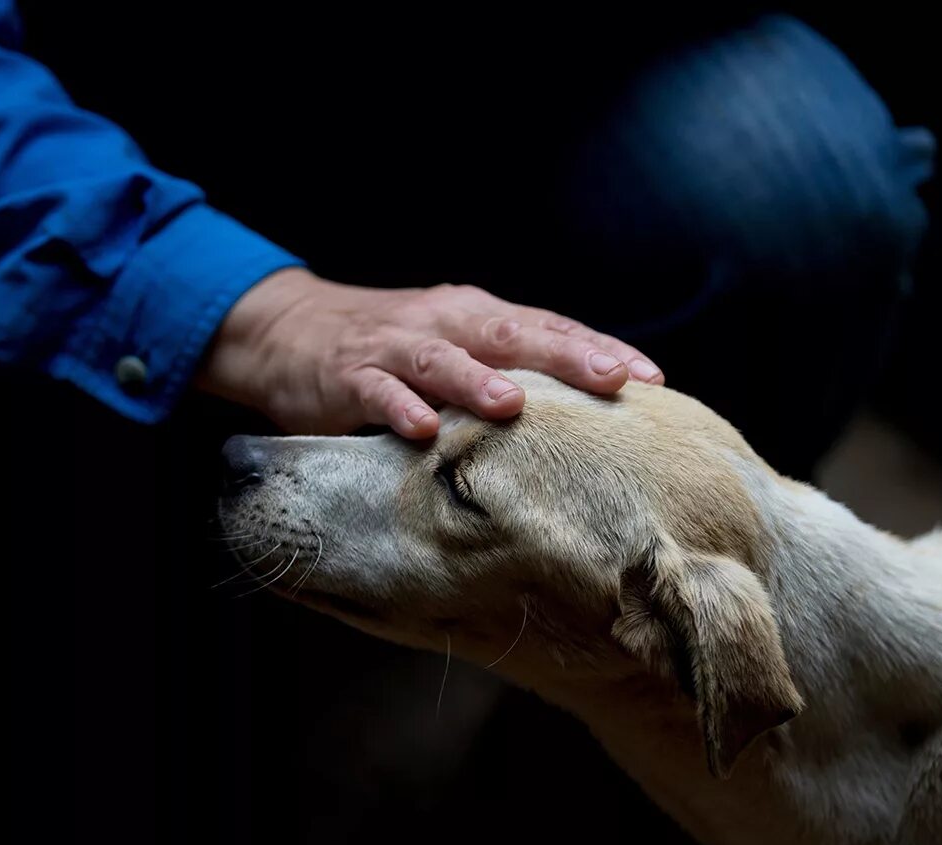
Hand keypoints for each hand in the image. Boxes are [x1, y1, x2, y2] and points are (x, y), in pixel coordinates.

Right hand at [197, 268, 662, 438]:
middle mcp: (444, 324)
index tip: (652, 379)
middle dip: (564, 357)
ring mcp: (394, 348)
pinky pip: (376, 392)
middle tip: (611, 380)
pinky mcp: (348, 377)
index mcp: (477, 317)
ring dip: (477, 380)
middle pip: (510, 335)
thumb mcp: (454, 350)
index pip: (549, 329)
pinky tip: (421, 430)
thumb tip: (587, 422)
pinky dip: (397, 409)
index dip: (599, 349)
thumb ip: (507, 374)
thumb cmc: (391, 350)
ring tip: (514, 405)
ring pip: (441, 360)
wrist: (288, 332)